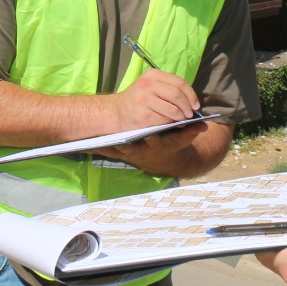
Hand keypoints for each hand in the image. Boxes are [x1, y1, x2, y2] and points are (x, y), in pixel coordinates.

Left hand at [92, 118, 206, 168]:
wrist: (160, 160)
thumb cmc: (172, 145)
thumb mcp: (182, 139)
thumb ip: (191, 131)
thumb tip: (203, 125)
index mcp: (155, 145)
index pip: (150, 140)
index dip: (147, 138)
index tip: (143, 133)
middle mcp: (140, 150)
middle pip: (127, 147)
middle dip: (118, 145)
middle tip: (106, 140)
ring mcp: (128, 152)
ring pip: (113, 150)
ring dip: (101, 149)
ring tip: (86, 144)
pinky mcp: (120, 152)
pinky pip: (106, 151)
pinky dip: (96, 150)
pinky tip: (83, 147)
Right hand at [107, 68, 199, 131]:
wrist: (115, 112)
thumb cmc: (137, 100)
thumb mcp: (149, 86)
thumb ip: (168, 88)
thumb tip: (193, 102)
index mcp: (152, 75)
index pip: (179, 82)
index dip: (191, 94)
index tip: (196, 104)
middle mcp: (147, 84)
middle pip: (177, 95)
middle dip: (187, 107)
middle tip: (190, 114)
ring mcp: (144, 100)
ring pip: (173, 109)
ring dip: (181, 117)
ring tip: (182, 120)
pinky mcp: (143, 115)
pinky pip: (164, 120)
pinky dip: (171, 123)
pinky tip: (170, 124)